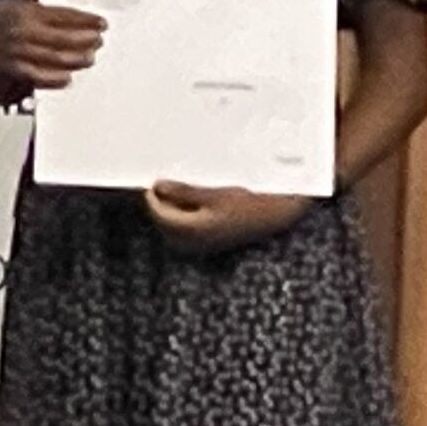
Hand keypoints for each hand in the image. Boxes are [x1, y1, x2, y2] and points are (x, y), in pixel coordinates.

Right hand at [0, 0, 105, 92]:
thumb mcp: (17, 7)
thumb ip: (44, 15)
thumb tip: (74, 22)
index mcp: (27, 11)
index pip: (64, 15)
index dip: (86, 20)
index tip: (100, 23)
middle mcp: (23, 30)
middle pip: (63, 37)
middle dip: (85, 40)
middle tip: (98, 41)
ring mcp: (17, 51)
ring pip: (54, 57)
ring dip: (75, 59)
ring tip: (88, 58)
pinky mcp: (10, 69)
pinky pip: (37, 76)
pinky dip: (54, 78)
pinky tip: (67, 78)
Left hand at [142, 182, 308, 255]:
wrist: (273, 216)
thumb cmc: (246, 203)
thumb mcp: (214, 193)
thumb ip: (183, 192)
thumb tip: (158, 187)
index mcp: (191, 230)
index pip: (159, 213)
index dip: (152, 196)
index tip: (153, 181)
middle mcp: (192, 242)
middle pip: (164, 221)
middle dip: (162, 203)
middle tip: (165, 183)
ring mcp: (201, 244)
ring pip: (174, 226)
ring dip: (173, 209)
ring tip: (180, 191)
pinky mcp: (209, 242)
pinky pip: (186, 229)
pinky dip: (185, 215)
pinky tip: (195, 203)